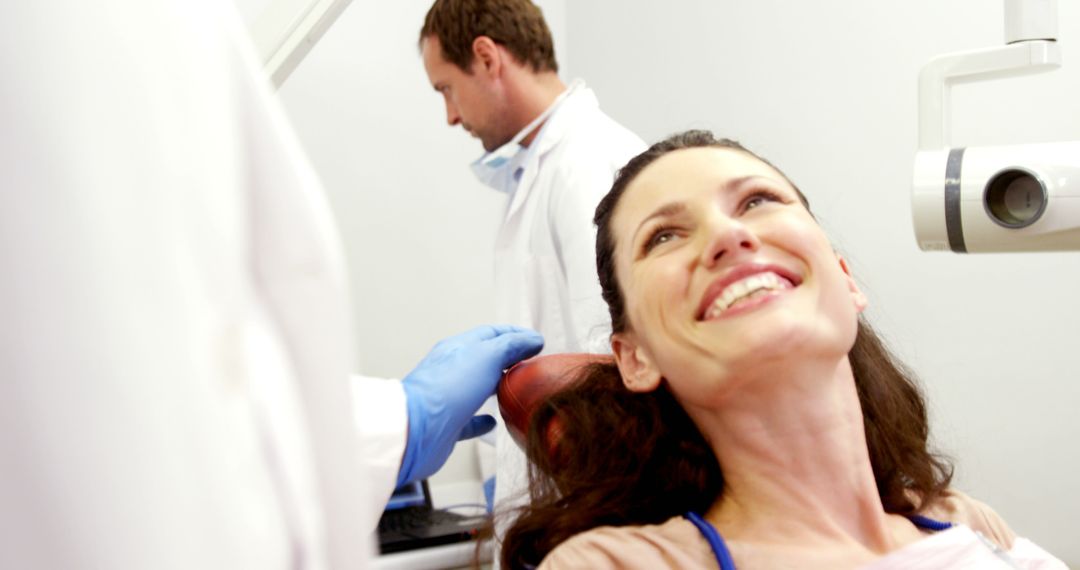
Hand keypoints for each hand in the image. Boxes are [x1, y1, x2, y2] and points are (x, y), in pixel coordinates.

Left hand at [397, 325, 542, 485]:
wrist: (416, 429)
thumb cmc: (447, 387)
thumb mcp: (487, 355)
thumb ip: (511, 346)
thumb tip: (533, 339)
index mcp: (460, 347)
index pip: (492, 334)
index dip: (516, 334)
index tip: (536, 341)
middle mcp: (453, 370)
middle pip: (484, 359)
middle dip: (508, 360)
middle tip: (530, 365)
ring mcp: (450, 397)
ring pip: (477, 388)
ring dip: (496, 387)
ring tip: (516, 389)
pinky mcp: (449, 425)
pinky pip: (469, 420)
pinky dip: (483, 420)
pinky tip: (493, 422)